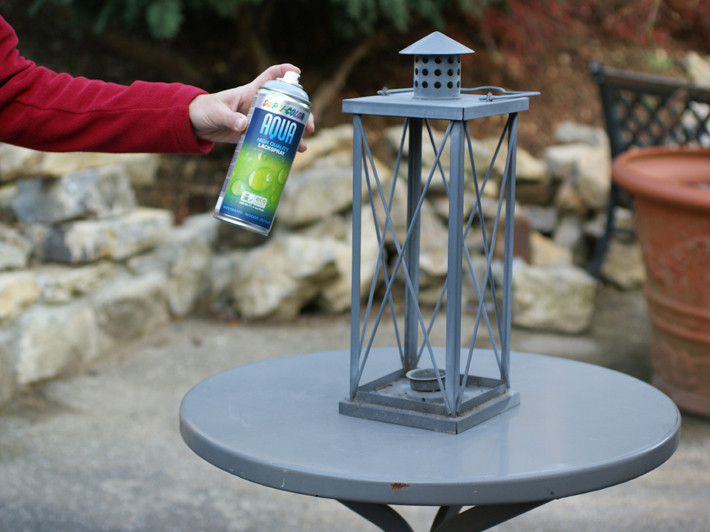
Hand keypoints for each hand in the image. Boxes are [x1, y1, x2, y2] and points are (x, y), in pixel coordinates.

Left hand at [189, 64, 314, 150]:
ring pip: (281, 125)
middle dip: (300, 115)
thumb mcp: (216, 113)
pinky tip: (289, 156)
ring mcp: (257, 121)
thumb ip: (230, 118)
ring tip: (302, 147)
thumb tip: (244, 125)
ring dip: (294, 135)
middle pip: (285, 105)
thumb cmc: (204, 110)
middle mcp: (258, 105)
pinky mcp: (252, 134)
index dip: (285, 71)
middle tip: (309, 127)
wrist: (195, 125)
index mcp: (250, 93)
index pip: (271, 76)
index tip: (298, 72)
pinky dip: (280, 147)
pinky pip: (270, 139)